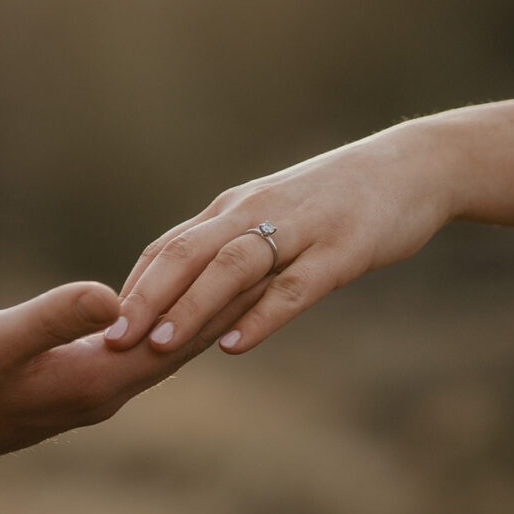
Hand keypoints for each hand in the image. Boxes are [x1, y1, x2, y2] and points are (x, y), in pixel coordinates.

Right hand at [0, 279, 266, 462]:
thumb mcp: (0, 341)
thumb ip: (56, 317)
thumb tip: (111, 296)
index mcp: (97, 380)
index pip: (175, 340)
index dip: (218, 307)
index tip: (257, 275)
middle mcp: (107, 391)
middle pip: (182, 347)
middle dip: (226, 312)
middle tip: (269, 275)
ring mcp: (96, 391)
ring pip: (164, 352)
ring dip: (202, 322)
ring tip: (239, 291)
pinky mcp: (81, 384)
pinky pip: (140, 354)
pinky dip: (168, 329)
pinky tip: (176, 314)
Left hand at [103, 121, 455, 354]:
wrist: (412, 167)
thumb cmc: (335, 199)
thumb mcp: (275, 215)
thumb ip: (236, 247)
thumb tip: (193, 294)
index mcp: (235, 208)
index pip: (170, 245)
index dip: (135, 284)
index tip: (101, 323)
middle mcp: (255, 213)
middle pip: (187, 253)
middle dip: (146, 298)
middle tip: (111, 341)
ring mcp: (298, 230)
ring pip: (232, 267)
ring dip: (192, 307)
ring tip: (160, 346)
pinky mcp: (341, 250)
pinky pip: (294, 286)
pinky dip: (261, 315)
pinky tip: (236, 345)